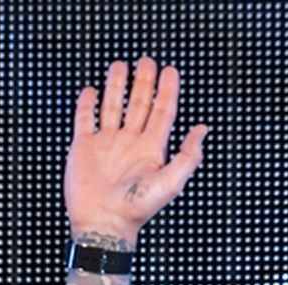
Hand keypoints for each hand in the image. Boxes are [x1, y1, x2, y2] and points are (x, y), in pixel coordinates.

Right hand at [64, 56, 208, 245]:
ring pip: (112, 106)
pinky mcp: (84, 148)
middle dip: (143, 81)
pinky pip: (85, 120)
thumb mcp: (171, 182)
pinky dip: (87, 104)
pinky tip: (91, 90)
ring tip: (120, 66)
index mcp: (152, 149)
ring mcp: (107, 143)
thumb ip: (188, 155)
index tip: (170, 71)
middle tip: (147, 60)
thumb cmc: (138, 207)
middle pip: (139, 104)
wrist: (104, 222)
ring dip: (116, 86)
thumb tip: (202, 129)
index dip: (167, 91)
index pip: (162, 112)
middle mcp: (130, 142)